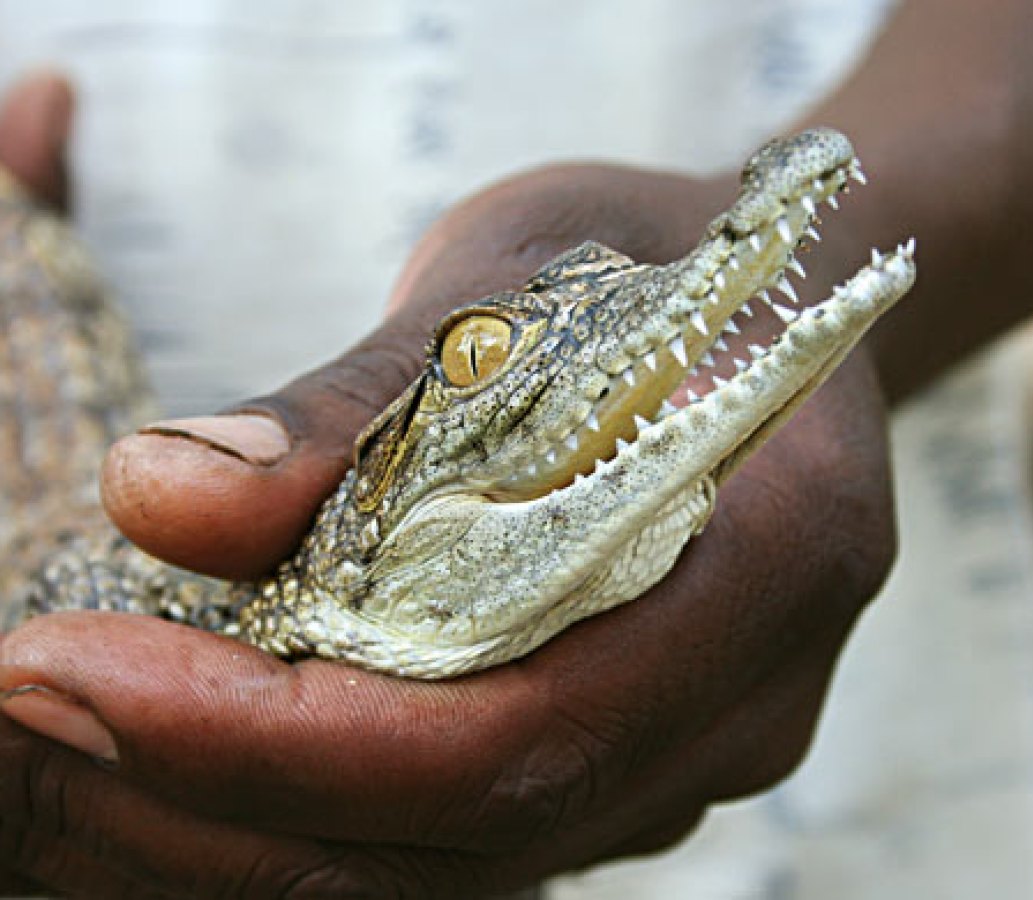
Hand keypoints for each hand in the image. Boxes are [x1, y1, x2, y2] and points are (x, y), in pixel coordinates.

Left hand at [0, 117, 897, 895]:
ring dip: (253, 823)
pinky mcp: (638, 757)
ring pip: (465, 863)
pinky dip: (320, 813)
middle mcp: (750, 694)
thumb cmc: (653, 265)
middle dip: (229, 797)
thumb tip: (162, 499)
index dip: (293, 737)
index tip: (79, 674)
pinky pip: (472, 837)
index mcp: (779, 554)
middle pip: (480, 826)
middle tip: (34, 715)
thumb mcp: (518, 277)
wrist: (761, 312)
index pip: (525, 723)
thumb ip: (359, 399)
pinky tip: (199, 748)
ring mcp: (700, 747)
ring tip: (79, 738)